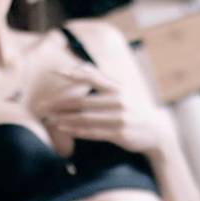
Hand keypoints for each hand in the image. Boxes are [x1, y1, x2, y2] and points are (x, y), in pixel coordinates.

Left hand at [38, 65, 173, 155]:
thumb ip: (100, 79)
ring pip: (86, 119)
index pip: (93, 77)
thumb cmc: (133, 109)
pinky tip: (64, 129)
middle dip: (60, 104)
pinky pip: (94, 132)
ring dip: (65, 119)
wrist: (156, 131)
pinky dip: (77, 131)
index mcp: (118, 88)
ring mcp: (120, 118)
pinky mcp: (120, 134)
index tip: (57, 73)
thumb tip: (78, 66)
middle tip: (43, 105)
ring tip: (49, 119)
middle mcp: (119, 101)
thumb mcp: (122, 91)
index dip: (75, 75)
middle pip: (83, 102)